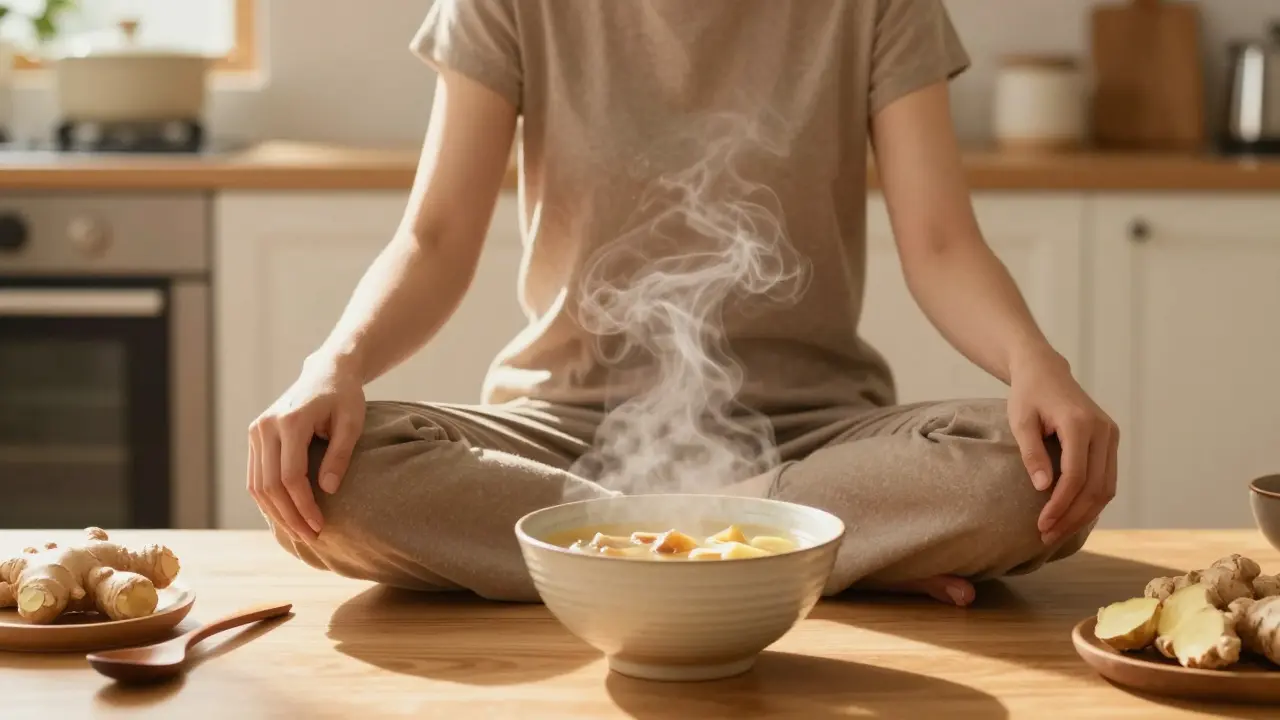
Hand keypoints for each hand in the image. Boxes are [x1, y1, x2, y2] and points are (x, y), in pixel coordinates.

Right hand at [247, 355, 365, 541]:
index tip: (321, 526)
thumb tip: (328, 491)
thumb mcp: (352, 423)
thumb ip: (340, 455)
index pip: (290, 476)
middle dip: (289, 516)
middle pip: (269, 485)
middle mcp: (266, 427)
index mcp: (290, 421)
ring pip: (257, 485)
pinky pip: (256, 476)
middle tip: (311, 538)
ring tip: (299, 533)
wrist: (327, 372)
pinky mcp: (255, 437)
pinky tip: (286, 516)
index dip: (304, 506)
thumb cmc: (345, 397)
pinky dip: (268, 500)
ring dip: (276, 513)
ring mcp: (256, 431)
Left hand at [1006, 347, 1118, 545]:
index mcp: (1080, 423)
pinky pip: (1107, 479)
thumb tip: (1044, 488)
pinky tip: (1072, 515)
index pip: (1076, 476)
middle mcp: (1103, 430)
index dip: (1060, 505)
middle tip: (1047, 536)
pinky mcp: (1110, 441)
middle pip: (1095, 487)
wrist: (1045, 371)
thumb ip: (1032, 454)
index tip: (1041, 525)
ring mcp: (1111, 436)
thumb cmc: (1028, 395)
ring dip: (1084, 515)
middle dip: (1072, 517)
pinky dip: (1092, 501)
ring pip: (1106, 488)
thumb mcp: (1020, 421)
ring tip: (1057, 532)